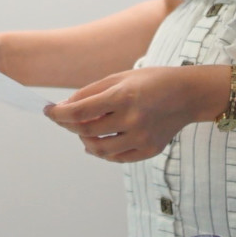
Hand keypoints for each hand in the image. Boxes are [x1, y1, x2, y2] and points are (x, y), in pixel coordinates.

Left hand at [44, 66, 209, 162]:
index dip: (58, 113)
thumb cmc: (150, 81)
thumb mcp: (118, 78)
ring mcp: (142, 138)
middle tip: (62, 118)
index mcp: (123, 96)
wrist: (187, 94)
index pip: (80, 112)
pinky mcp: (149, 150)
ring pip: (99, 149)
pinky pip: (117, 158)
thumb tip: (64, 107)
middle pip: (86, 131)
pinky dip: (102, 152)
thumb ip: (90, 92)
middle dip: (68, 125)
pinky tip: (96, 141)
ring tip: (81, 130)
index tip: (48, 111)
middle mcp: (133, 119)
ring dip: (83, 140)